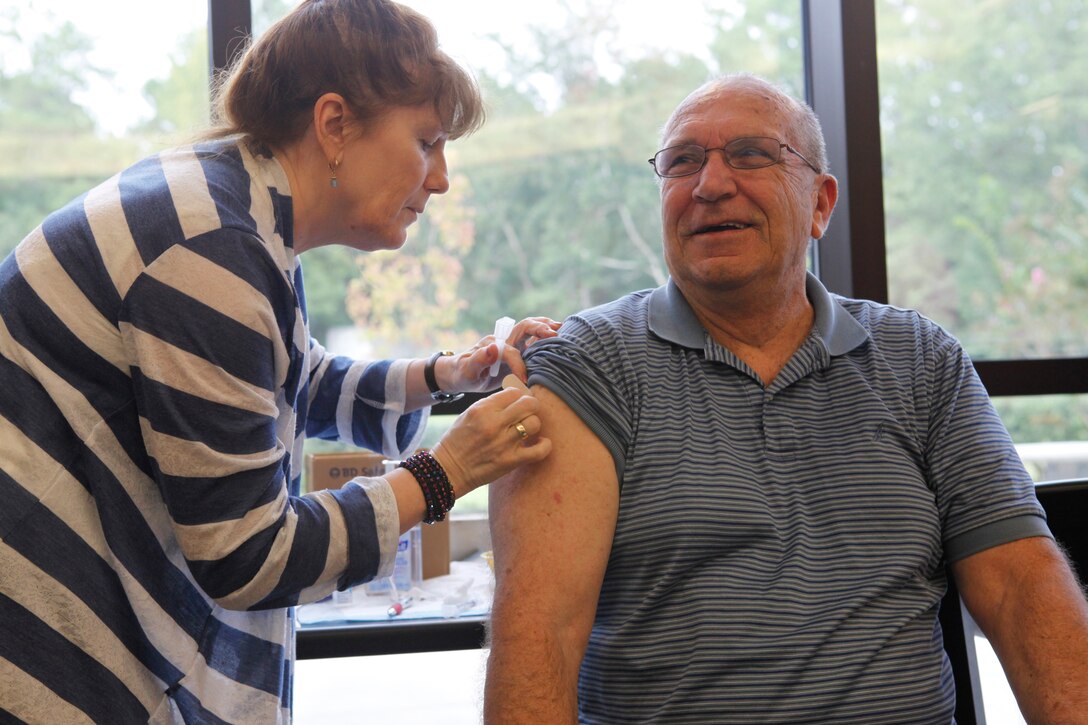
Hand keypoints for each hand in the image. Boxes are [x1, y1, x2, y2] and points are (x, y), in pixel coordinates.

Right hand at [430, 385, 551, 496]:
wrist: (448, 470)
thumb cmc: (457, 440)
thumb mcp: (469, 414)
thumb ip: (491, 405)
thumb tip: (515, 396)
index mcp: (482, 409)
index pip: (514, 392)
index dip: (519, 395)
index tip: (518, 402)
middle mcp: (494, 424)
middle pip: (529, 404)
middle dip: (531, 406)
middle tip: (528, 412)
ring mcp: (503, 443)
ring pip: (534, 423)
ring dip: (534, 424)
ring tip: (528, 429)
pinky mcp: (510, 461)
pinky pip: (539, 450)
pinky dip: (544, 445)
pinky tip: (540, 443)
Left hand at [437, 316, 560, 392]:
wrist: (459, 373)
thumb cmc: (462, 373)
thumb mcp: (467, 369)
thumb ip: (479, 359)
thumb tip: (494, 346)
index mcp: (494, 345)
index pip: (513, 352)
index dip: (520, 365)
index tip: (524, 381)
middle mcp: (505, 341)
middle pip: (524, 327)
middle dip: (539, 328)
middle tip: (555, 333)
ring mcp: (511, 344)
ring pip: (530, 330)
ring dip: (545, 327)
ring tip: (562, 328)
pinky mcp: (516, 352)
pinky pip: (532, 341)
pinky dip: (545, 337)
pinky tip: (557, 338)